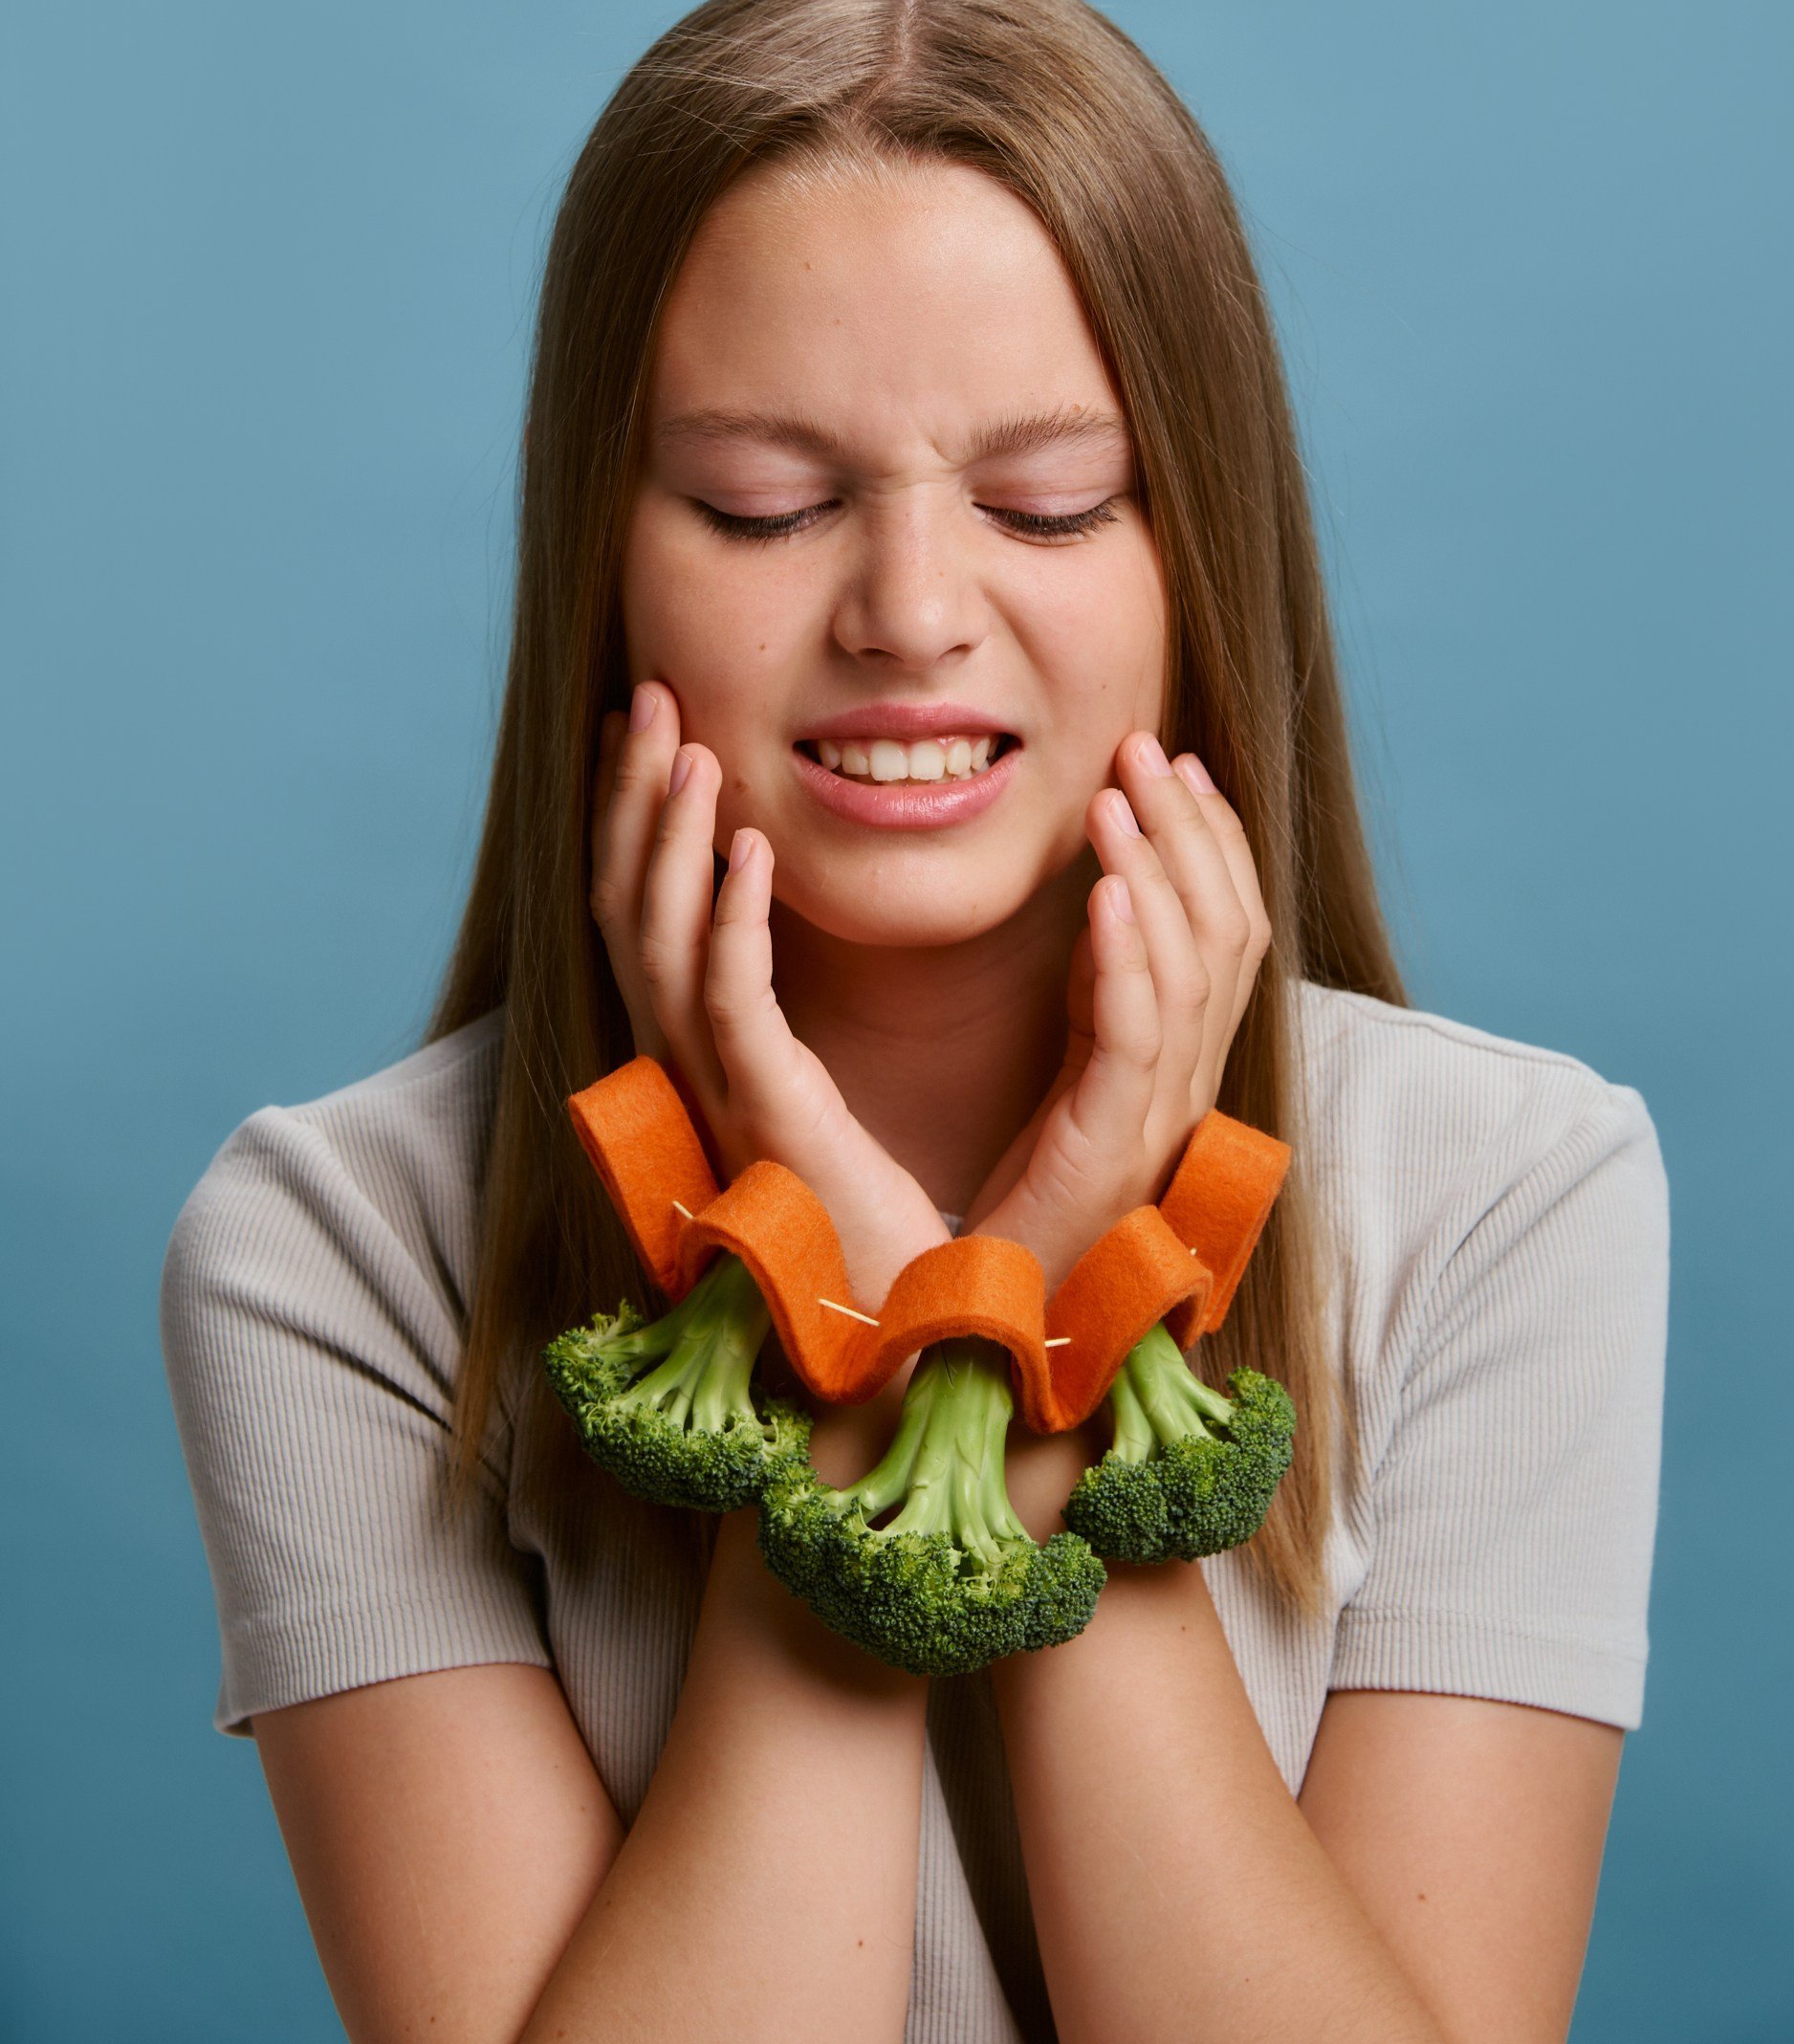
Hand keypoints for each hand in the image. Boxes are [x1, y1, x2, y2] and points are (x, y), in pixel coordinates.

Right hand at [591, 683, 950, 1304]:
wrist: (899, 1359)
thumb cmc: (878, 1239)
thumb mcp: (830, 1103)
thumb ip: (806, 1029)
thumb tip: (805, 943)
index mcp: (710, 1058)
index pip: (651, 912)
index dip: (639, 818)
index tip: (656, 728)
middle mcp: (693, 1071)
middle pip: (629, 907)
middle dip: (632, 798)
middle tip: (649, 699)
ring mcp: (719, 1096)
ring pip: (660, 940)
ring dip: (668, 835)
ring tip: (688, 748)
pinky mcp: (766, 1121)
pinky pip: (731, 1001)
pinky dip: (729, 918)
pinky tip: (747, 848)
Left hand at [966, 733, 1269, 1288]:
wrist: (1000, 1339)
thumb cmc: (1023, 1218)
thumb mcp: (1070, 1080)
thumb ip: (1095, 1000)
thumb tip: (1100, 904)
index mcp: (1181, 1063)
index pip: (1226, 929)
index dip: (1211, 840)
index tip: (1179, 761)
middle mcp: (1188, 1084)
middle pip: (1225, 928)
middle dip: (1190, 827)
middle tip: (1146, 745)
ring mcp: (1160, 1117)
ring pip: (1193, 969)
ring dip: (1158, 867)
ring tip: (1120, 794)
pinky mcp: (1112, 1148)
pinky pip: (1135, 1036)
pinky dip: (1125, 957)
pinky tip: (1099, 891)